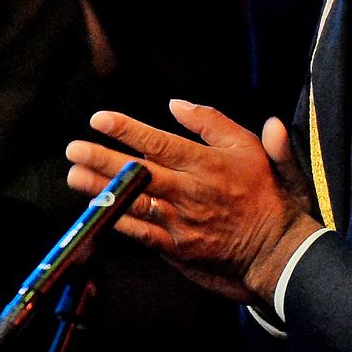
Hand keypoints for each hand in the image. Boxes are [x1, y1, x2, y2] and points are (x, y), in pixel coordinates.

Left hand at [67, 102, 318, 306]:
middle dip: (103, 160)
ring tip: (74, 176)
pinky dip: (116, 220)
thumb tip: (176, 104)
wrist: (277, 247)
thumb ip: (213, 123)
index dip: (128, 131)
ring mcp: (181, 222)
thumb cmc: (264, 192)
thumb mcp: (249, 148)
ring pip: (135, 203)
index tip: (99, 119)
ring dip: (101, 190)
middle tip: (73, 149)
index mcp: (208, 165)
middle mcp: (191, 192)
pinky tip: (94, 208)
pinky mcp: (176, 247)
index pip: (162, 143)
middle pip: (141, 173)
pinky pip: (140, 233)